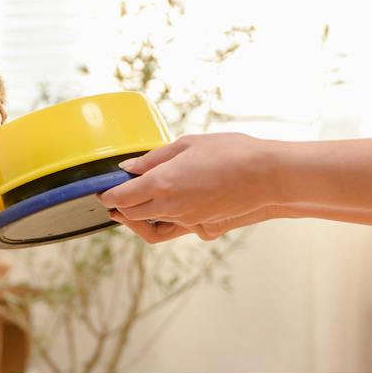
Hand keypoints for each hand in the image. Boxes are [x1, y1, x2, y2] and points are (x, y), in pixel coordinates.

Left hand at [101, 133, 283, 237]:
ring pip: (153, 225)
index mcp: (162, 184)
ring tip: (140, 202)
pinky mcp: (202, 228)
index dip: (108, 195)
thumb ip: (153, 159)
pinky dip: (168, 218)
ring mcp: (187, 221)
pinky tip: (173, 202)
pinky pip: (176, 227)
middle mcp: (171, 208)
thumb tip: (128, 169)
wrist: (268, 176)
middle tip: (117, 196)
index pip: (121, 198)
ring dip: (142, 216)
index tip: (103, 190)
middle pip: (132, 216)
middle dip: (121, 208)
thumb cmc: (231, 152)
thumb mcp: (187, 145)